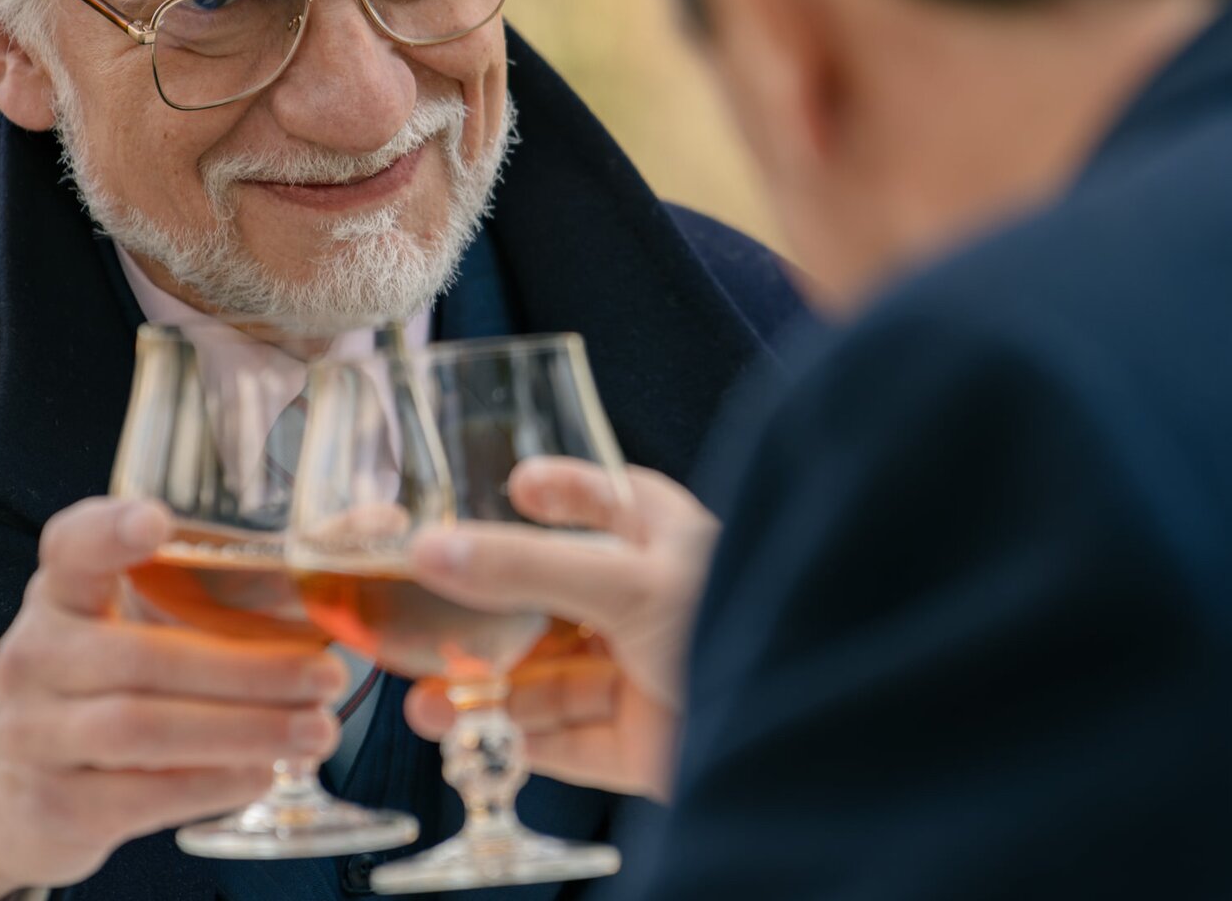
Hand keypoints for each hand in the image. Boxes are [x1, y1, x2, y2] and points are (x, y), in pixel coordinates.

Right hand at [0, 497, 345, 899]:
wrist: (15, 785)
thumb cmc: (111, 677)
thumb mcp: (149, 618)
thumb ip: (251, 575)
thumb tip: (381, 523)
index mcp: (61, 590)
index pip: (70, 546)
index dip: (109, 530)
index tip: (158, 519)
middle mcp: (36, 653)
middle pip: (142, 657)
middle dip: (246, 669)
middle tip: (325, 674)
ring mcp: (36, 733)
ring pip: (143, 729)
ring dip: (243, 730)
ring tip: (318, 731)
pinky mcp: (55, 804)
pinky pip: (139, 795)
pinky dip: (211, 784)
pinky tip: (266, 772)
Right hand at [402, 459, 716, 800]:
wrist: (808, 739)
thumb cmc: (739, 623)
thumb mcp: (625, 579)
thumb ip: (524, 566)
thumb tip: (432, 548)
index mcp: (664, 542)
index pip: (608, 500)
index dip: (562, 491)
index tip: (516, 486)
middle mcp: (651, 606)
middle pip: (553, 604)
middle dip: (484, 621)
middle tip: (424, 625)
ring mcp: (644, 677)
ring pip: (549, 679)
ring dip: (485, 692)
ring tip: (425, 705)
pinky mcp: (641, 745)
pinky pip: (565, 740)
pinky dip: (514, 740)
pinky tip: (466, 738)